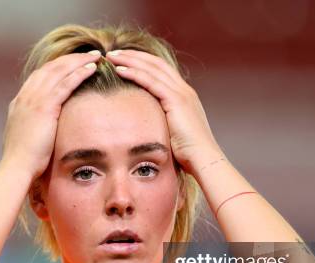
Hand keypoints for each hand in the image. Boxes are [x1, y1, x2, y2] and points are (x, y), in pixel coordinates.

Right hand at [0, 51, 101, 178]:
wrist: (16, 167)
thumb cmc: (23, 162)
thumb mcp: (26, 140)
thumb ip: (33, 130)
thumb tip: (43, 133)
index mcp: (19, 104)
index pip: (39, 78)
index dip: (56, 69)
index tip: (71, 64)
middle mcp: (25, 97)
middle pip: (49, 69)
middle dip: (69, 59)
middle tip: (87, 54)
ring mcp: (33, 100)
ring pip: (58, 72)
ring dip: (77, 61)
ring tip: (94, 56)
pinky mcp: (44, 107)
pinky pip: (65, 84)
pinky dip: (79, 73)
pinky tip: (92, 68)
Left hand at [105, 49, 223, 173]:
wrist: (203, 159)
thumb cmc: (188, 154)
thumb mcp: (174, 134)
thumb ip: (163, 125)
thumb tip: (148, 130)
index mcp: (185, 96)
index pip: (162, 71)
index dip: (142, 62)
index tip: (124, 60)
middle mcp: (185, 90)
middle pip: (156, 63)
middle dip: (133, 55)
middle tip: (113, 52)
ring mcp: (182, 93)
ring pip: (152, 68)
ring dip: (130, 60)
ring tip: (111, 56)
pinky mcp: (176, 100)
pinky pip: (151, 81)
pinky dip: (134, 73)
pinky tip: (119, 70)